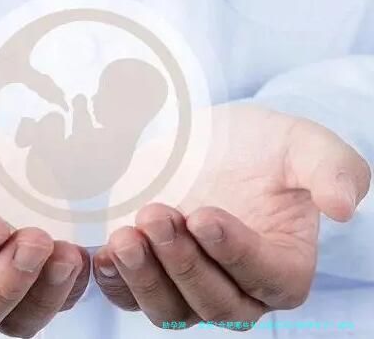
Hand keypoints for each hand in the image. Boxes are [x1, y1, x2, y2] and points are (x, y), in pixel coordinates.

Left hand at [93, 103, 369, 329]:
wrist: (211, 140)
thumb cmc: (262, 146)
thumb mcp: (302, 144)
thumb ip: (333, 170)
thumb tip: (345, 209)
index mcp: (284, 265)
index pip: (266, 278)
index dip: (235, 253)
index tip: (204, 215)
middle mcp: (237, 288)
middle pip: (214, 302)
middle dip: (183, 262)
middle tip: (159, 215)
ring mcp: (189, 285)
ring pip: (169, 308)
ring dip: (145, 277)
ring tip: (127, 236)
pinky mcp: (150, 273)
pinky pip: (130, 297)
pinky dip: (116, 283)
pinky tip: (104, 253)